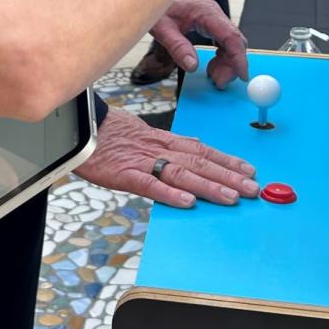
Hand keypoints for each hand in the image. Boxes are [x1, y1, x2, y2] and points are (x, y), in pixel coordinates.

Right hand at [74, 104, 258, 208]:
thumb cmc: (106, 132)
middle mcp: (158, 149)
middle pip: (199, 162)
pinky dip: (169, 193)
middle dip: (228, 176)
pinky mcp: (123, 174)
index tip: (249, 170)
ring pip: (182, 173)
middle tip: (253, 188)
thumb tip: (195, 145)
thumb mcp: (141, 132)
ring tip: (232, 198)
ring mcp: (141, 161)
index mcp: (162, 140)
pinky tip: (188, 201)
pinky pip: (149, 184)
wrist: (75, 126)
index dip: (226, 160)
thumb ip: (167, 142)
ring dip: (209, 186)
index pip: (201, 150)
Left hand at [148, 0, 247, 86]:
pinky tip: (212, 67)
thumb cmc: (158, 4)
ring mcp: (214, 18)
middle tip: (219, 82)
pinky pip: (223, 42)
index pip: (230, 36)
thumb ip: (177, 46)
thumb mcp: (162, 27)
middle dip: (232, 64)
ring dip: (227, 62)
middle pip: (235, 41)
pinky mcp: (210, 22)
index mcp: (206, 12)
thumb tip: (193, 66)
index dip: (239, 57)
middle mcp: (214, 14)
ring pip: (231, 43)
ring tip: (213, 77)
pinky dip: (222, 56)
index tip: (242, 74)